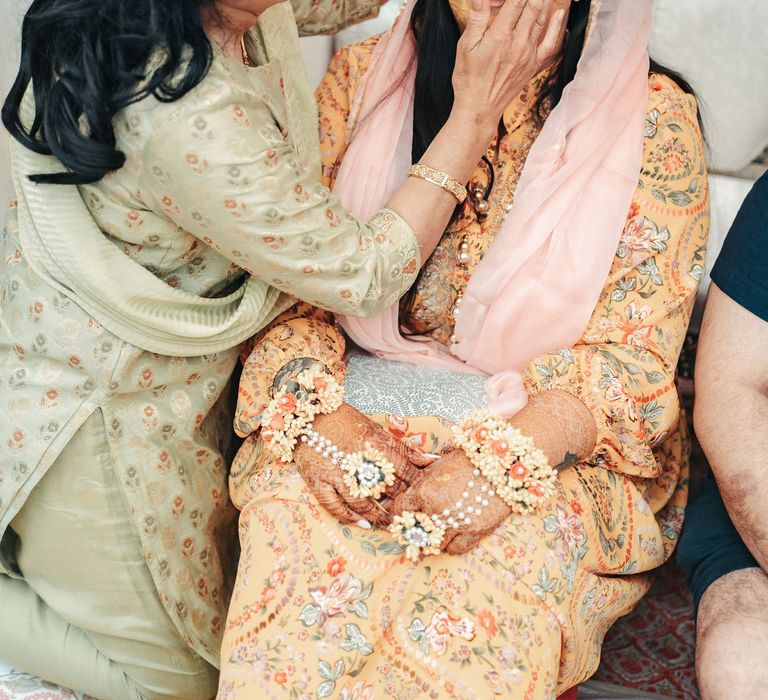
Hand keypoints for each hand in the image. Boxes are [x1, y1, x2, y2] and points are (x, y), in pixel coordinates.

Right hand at [294, 403, 432, 527]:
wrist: (307, 415)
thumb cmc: (344, 420)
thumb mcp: (375, 429)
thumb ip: (402, 448)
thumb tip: (432, 460)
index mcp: (374, 444)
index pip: (404, 470)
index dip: (416, 484)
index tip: (424, 493)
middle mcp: (356, 460)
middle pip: (387, 488)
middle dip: (401, 503)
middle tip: (412, 514)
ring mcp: (335, 473)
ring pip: (362, 502)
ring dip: (380, 516)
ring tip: (392, 525)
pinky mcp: (318, 482)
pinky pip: (334, 506)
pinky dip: (350, 517)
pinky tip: (363, 524)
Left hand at [390, 449, 511, 554]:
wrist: (500, 462)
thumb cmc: (466, 459)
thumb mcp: (436, 467)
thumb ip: (421, 485)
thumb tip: (407, 498)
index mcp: (425, 492)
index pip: (400, 510)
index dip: (397, 513)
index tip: (399, 515)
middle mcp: (438, 511)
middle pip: (415, 532)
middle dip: (412, 531)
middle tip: (414, 529)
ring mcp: (457, 523)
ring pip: (434, 544)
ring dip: (431, 541)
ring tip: (432, 535)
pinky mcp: (475, 531)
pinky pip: (455, 549)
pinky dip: (450, 545)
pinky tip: (449, 537)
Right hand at [451, 0, 568, 134]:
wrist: (480, 109)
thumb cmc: (468, 79)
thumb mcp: (465, 46)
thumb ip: (476, 17)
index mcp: (500, 35)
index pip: (517, 0)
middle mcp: (518, 42)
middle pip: (533, 5)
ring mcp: (529, 53)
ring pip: (541, 18)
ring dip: (541, 2)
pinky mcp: (533, 64)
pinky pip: (551, 42)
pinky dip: (557, 25)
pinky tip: (559, 12)